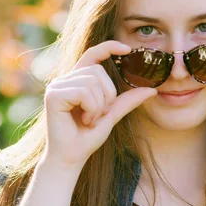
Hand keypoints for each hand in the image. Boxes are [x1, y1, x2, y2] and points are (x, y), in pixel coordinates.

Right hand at [42, 40, 156, 168]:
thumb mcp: (112, 115)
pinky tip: (84, 121)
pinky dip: (91, 108)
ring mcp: (57, 86)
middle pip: (98, 70)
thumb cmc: (87, 138)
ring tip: (89, 120)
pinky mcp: (53, 95)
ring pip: (92, 82)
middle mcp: (65, 80)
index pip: (93, 55)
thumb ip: (127, 101)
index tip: (127, 48)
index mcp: (77, 81)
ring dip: (98, 105)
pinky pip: (84, 92)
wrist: (72, 158)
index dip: (109, 47)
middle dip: (107, 95)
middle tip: (97, 116)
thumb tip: (152, 90)